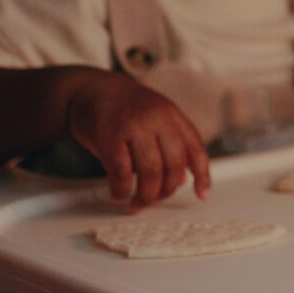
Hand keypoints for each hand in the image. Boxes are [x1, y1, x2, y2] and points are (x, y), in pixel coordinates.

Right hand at [63, 71, 210, 209]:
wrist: (90, 89)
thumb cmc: (123, 108)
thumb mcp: (155, 117)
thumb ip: (170, 144)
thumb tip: (182, 178)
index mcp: (172, 115)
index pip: (195, 148)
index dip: (202, 174)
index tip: (203, 194)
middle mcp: (157, 118)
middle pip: (174, 164)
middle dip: (166, 190)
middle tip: (154, 200)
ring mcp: (134, 126)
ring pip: (151, 171)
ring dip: (145, 195)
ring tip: (136, 203)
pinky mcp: (110, 135)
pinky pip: (121, 171)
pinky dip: (121, 189)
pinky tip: (118, 194)